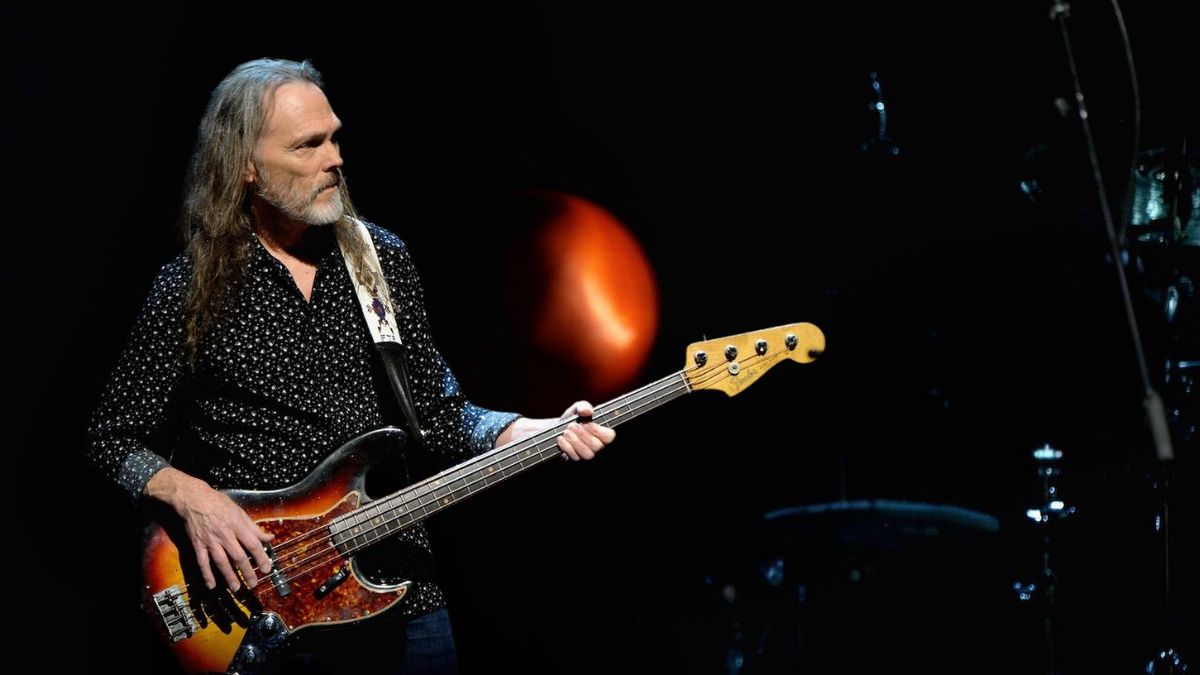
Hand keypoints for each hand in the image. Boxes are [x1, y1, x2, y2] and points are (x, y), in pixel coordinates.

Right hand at [145, 467, 273, 591]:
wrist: (194, 499)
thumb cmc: (219, 504)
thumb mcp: (240, 512)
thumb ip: (254, 528)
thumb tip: (269, 538)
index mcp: (237, 525)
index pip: (253, 544)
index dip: (261, 558)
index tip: (267, 569)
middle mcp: (224, 534)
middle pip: (238, 556)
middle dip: (247, 571)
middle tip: (254, 584)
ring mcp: (210, 541)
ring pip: (221, 562)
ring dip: (229, 576)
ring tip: (237, 588)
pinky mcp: (198, 544)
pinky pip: (202, 562)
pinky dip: (207, 574)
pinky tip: (212, 585)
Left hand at [554, 400, 615, 460]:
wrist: (559, 428)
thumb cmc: (573, 417)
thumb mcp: (578, 408)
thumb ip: (583, 406)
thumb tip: (587, 411)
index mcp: (604, 433)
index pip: (609, 436)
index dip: (597, 431)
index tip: (585, 423)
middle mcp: (599, 446)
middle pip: (597, 446)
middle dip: (583, 435)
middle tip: (572, 426)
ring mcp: (588, 454)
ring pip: (587, 454)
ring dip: (575, 442)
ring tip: (566, 432)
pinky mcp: (577, 460)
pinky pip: (575, 458)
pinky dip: (567, 447)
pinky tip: (561, 439)